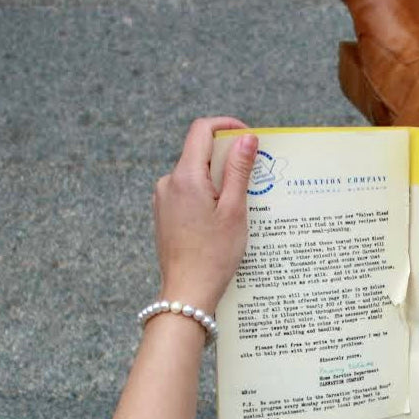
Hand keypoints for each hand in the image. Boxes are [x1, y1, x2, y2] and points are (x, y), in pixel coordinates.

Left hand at [153, 117, 258, 313]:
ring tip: (241, 205)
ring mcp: (163, 199)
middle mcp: (168, 182)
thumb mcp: (234, 210)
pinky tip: (223, 218)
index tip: (248, 136)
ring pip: (195, 174)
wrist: (187, 292)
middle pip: (199, 153)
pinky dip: (208, 195)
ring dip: (219, 180)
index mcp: (185, 177)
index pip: (202, 130)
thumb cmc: (214, 255)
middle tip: (254, 176)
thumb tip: (247, 138)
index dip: (226, 126)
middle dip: (227, 158)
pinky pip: (188, 192)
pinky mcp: (164, 213)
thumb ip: (239, 170)